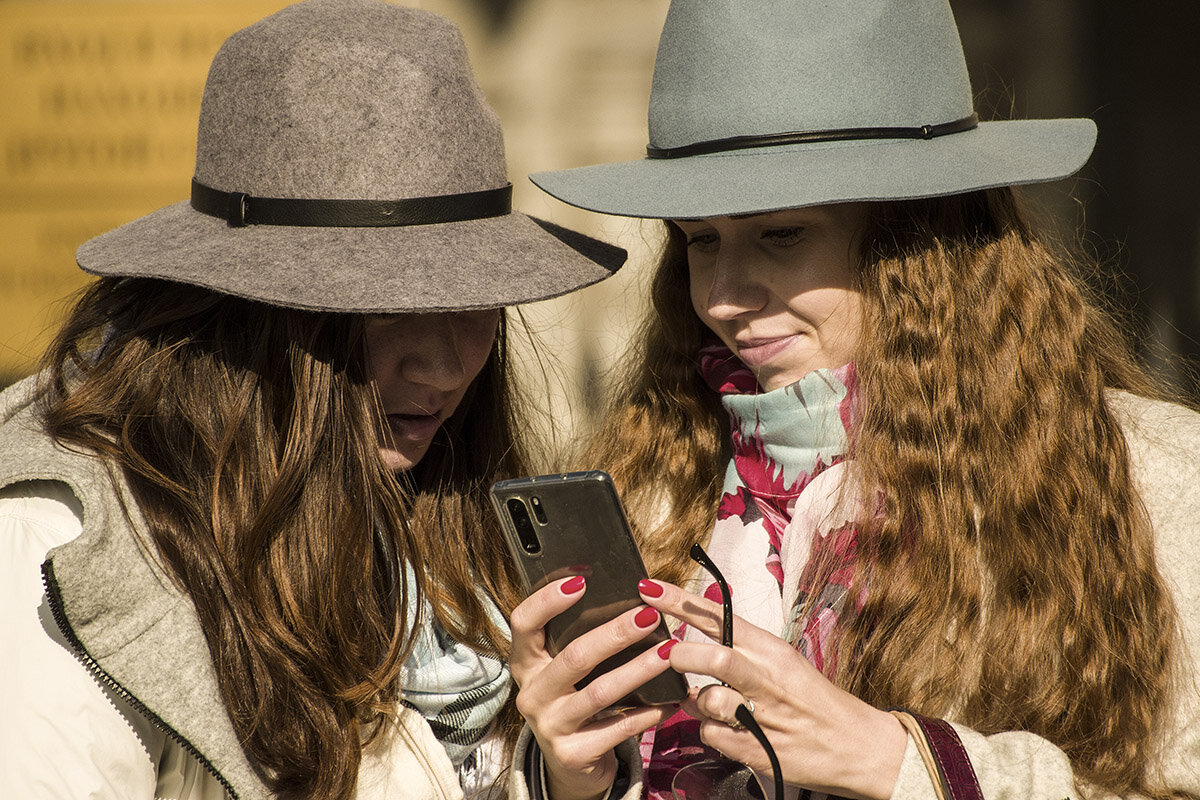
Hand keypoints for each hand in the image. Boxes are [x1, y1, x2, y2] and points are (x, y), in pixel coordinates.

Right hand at [509, 576, 677, 799]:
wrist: (571, 765)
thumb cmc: (575, 700)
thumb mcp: (567, 672)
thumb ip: (580, 641)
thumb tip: (628, 602)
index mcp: (526, 663)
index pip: (523, 623)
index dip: (546, 600)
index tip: (580, 580)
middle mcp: (531, 693)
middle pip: (573, 657)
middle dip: (615, 634)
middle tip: (648, 616)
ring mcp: (549, 726)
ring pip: (600, 692)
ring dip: (639, 670)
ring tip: (668, 653)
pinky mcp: (572, 754)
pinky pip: (617, 728)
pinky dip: (647, 713)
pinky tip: (669, 701)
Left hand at [637, 579, 906, 799]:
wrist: (860, 748)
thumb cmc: (815, 702)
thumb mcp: (784, 665)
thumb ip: (740, 652)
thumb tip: (693, 640)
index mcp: (773, 650)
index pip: (720, 618)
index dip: (679, 602)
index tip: (648, 587)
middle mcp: (767, 679)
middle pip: (712, 656)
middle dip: (681, 657)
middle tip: (672, 658)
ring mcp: (762, 716)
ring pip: (707, 699)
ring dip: (698, 702)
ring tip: (716, 705)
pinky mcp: (757, 751)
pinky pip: (710, 736)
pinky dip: (710, 732)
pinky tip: (730, 731)